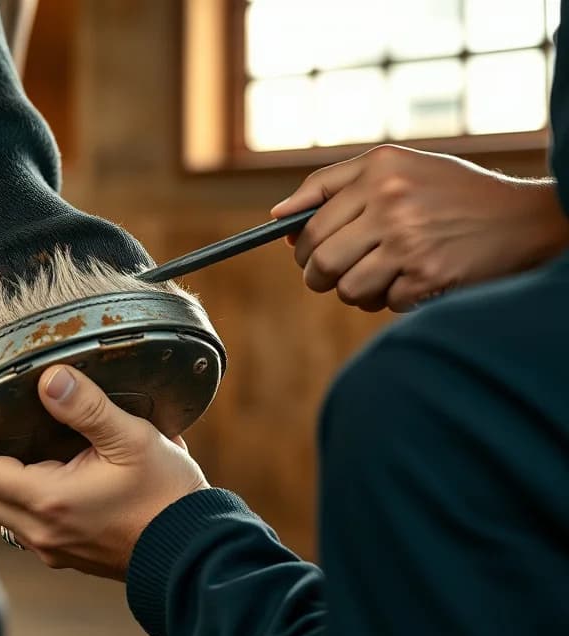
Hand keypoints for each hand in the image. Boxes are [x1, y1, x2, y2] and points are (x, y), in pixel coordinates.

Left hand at [0, 365, 208, 580]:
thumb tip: (49, 378)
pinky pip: (26, 528)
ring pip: (3, 515)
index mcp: (50, 501)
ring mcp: (56, 548)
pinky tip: (33, 479)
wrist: (194, 550)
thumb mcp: (130, 438)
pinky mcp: (71, 555)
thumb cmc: (167, 497)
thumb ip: (86, 406)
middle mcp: (44, 532)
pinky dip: (15, 501)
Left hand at [272, 144, 568, 311]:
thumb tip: (278, 217)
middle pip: (320, 260)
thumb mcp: (396, 166)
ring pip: (347, 288)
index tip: (305, 255)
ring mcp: (410, 242)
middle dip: (318, 276)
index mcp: (379, 171)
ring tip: (376, 278)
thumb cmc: (451, 191)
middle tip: (330, 276)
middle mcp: (391, 202)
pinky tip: (410, 282)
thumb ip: (332, 184)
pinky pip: (383, 304)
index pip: (310, 223)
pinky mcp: (429, 276)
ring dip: (355, 292)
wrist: (523, 217)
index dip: (300, 248)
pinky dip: (391, 300)